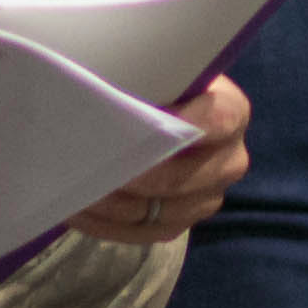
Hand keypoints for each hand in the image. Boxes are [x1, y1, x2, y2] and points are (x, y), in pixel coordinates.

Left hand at [69, 70, 250, 243]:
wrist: (165, 114)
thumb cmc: (160, 86)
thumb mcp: (164, 74)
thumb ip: (151, 81)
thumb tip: (110, 93)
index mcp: (232, 113)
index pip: (215, 120)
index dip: (178, 123)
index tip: (137, 121)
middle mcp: (229, 161)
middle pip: (178, 179)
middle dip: (130, 175)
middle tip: (91, 165)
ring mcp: (206, 199)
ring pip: (156, 213)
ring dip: (111, 204)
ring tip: (75, 188)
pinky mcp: (180, 224)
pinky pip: (141, 233)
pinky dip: (105, 224)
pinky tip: (77, 208)